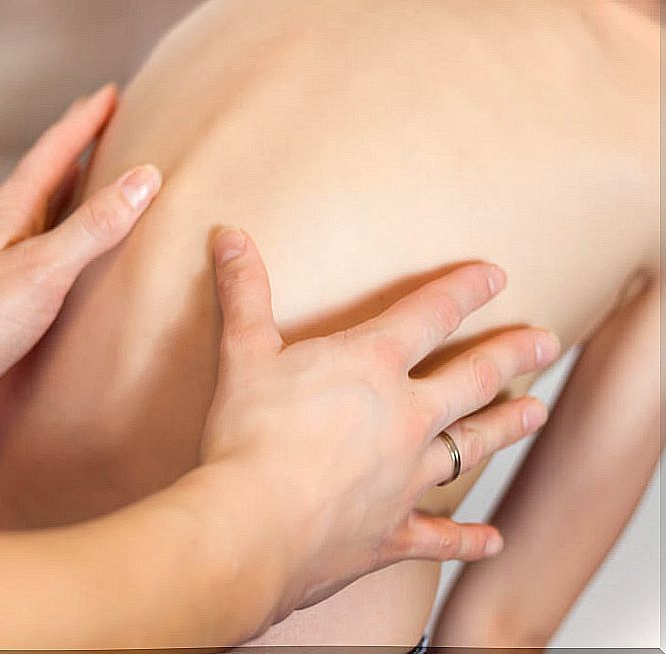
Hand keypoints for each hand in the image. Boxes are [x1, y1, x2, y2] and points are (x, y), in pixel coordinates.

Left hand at [0, 84, 163, 435]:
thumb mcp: (44, 269)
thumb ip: (93, 225)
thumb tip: (144, 178)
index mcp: (10, 210)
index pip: (55, 150)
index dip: (86, 120)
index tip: (114, 94)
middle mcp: (0, 228)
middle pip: (48, 176)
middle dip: (81, 151)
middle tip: (114, 131)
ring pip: (43, 215)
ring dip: (72, 196)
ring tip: (102, 188)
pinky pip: (40, 253)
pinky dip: (64, 241)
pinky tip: (74, 260)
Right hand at [201, 228, 558, 628]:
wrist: (253, 526)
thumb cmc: (248, 436)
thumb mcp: (242, 352)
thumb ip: (244, 293)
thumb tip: (230, 236)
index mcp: (372, 366)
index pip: (431, 314)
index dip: (464, 289)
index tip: (496, 275)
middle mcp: (406, 417)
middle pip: (474, 378)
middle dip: (513, 354)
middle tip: (547, 342)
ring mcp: (407, 478)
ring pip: (472, 446)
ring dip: (507, 426)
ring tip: (538, 412)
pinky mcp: (393, 533)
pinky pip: (441, 537)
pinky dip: (468, 539)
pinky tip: (492, 540)